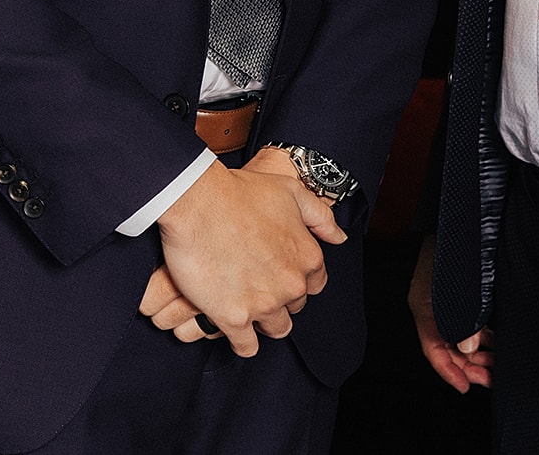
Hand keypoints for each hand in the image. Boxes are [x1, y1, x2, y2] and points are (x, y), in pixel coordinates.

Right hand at [139, 155, 345, 356]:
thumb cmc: (242, 193)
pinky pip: (247, 347)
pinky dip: (242, 340)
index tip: (280, 272)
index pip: (315, 284)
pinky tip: (233, 325)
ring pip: (275, 329)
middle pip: (294, 307)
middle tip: (258, 283)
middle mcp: (291, 284)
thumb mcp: (291, 192)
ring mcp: (264, 304)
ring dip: (263, 321)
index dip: (297, 277)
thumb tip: (339, 237)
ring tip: (246, 304)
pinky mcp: (234, 319)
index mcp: (307, 257)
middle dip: (280, 298)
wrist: (199, 203)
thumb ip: (320, 217)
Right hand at [408, 236, 493, 391]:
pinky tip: (497, 342)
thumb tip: (469, 345)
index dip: (448, 371)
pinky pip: (468, 323)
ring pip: (460, 337)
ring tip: (497, 363)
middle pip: (448, 348)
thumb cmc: (450, 244)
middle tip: (490, 377)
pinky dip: (482, 336)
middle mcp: (432, 307)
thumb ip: (463, 317)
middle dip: (469, 365)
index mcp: (423, 306)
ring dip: (478, 353)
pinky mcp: (458, 294)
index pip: (432, 350)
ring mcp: (444, 301)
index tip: (466, 386)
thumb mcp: (456, 285)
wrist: (457, 215)